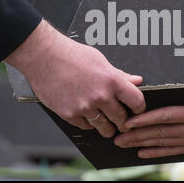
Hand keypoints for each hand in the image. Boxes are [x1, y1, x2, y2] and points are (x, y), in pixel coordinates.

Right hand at [5, 20, 145, 136]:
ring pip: (103, 127)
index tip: (136, 110)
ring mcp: (84, 107)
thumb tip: (137, 81)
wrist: (44, 56)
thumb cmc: (72, 55)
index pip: (136, 101)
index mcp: (112, 80)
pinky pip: (85, 126)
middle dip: (123, 122)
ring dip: (107, 128)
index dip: (139, 108)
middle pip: (121, 119)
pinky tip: (87, 117)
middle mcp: (100, 96)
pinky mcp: (69, 114)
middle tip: (122, 122)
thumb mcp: (100, 60)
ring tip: (107, 126)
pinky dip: (88, 123)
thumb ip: (119, 75)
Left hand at [115, 72, 183, 169]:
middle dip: (136, 134)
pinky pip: (172, 150)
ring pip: (162, 142)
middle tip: (116, 137)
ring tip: (124, 144)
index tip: (129, 120)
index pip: (166, 117)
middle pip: (159, 132)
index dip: (146, 118)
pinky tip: (144, 153)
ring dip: (141, 143)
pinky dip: (156, 152)